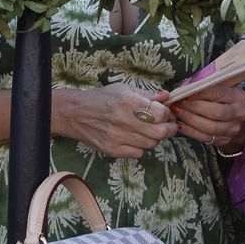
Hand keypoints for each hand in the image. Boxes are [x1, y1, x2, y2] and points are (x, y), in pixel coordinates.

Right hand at [58, 83, 177, 158]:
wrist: (75, 113)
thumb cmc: (101, 98)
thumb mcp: (124, 89)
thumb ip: (146, 94)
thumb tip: (166, 96)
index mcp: (129, 102)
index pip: (161, 114)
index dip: (168, 114)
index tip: (166, 113)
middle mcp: (124, 121)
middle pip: (160, 132)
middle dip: (169, 129)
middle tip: (169, 126)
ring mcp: (118, 138)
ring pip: (151, 144)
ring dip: (155, 138)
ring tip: (149, 130)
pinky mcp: (112, 150)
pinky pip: (138, 153)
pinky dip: (141, 147)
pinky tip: (135, 138)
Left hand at [165, 86, 244, 152]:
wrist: (241, 123)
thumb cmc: (226, 101)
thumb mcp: (224, 89)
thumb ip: (208, 86)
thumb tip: (186, 85)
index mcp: (238, 97)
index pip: (219, 94)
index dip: (201, 93)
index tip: (187, 92)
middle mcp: (238, 114)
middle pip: (215, 112)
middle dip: (194, 107)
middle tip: (179, 102)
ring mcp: (232, 129)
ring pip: (210, 127)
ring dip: (190, 119)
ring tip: (177, 112)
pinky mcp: (224, 140)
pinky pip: (204, 137)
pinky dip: (190, 131)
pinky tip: (180, 124)